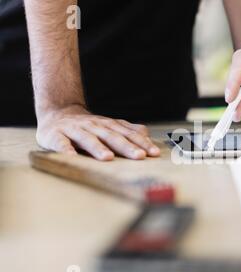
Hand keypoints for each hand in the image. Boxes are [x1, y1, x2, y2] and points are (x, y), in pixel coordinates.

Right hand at [36, 105, 159, 160]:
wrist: (57, 113)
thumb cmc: (89, 126)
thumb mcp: (109, 126)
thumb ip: (127, 130)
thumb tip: (147, 134)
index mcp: (108, 125)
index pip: (128, 134)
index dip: (142, 143)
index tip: (154, 153)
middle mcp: (94, 126)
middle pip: (112, 137)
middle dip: (126, 146)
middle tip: (139, 156)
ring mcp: (74, 130)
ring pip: (88, 139)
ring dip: (98, 148)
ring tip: (108, 158)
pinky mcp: (55, 136)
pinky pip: (61, 143)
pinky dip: (65, 150)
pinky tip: (71, 158)